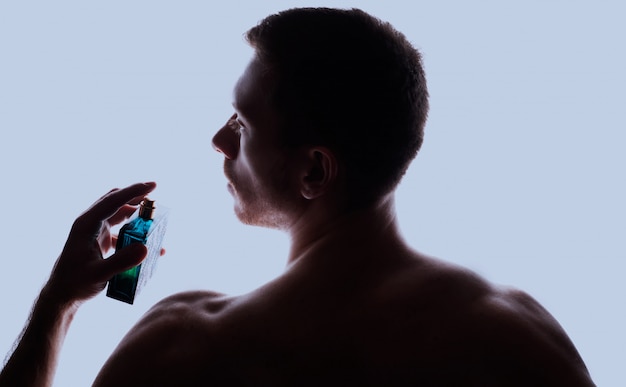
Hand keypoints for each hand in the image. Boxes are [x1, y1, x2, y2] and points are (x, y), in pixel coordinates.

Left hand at [43, 182, 156, 305]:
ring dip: (136, 213)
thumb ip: (122, 261)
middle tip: (156, 195)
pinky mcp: (99, 240)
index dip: (133, 191)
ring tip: (154, 217)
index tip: (154, 186)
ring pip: (118, 213)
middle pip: (115, 201)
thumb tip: (147, 247)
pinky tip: (148, 244)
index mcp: (86, 224)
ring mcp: (94, 231)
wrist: (62, 295)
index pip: (112, 201)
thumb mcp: (99, 274)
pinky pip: (120, 229)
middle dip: (136, 196)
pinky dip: (134, 231)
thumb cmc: (75, 283)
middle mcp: (90, 223)